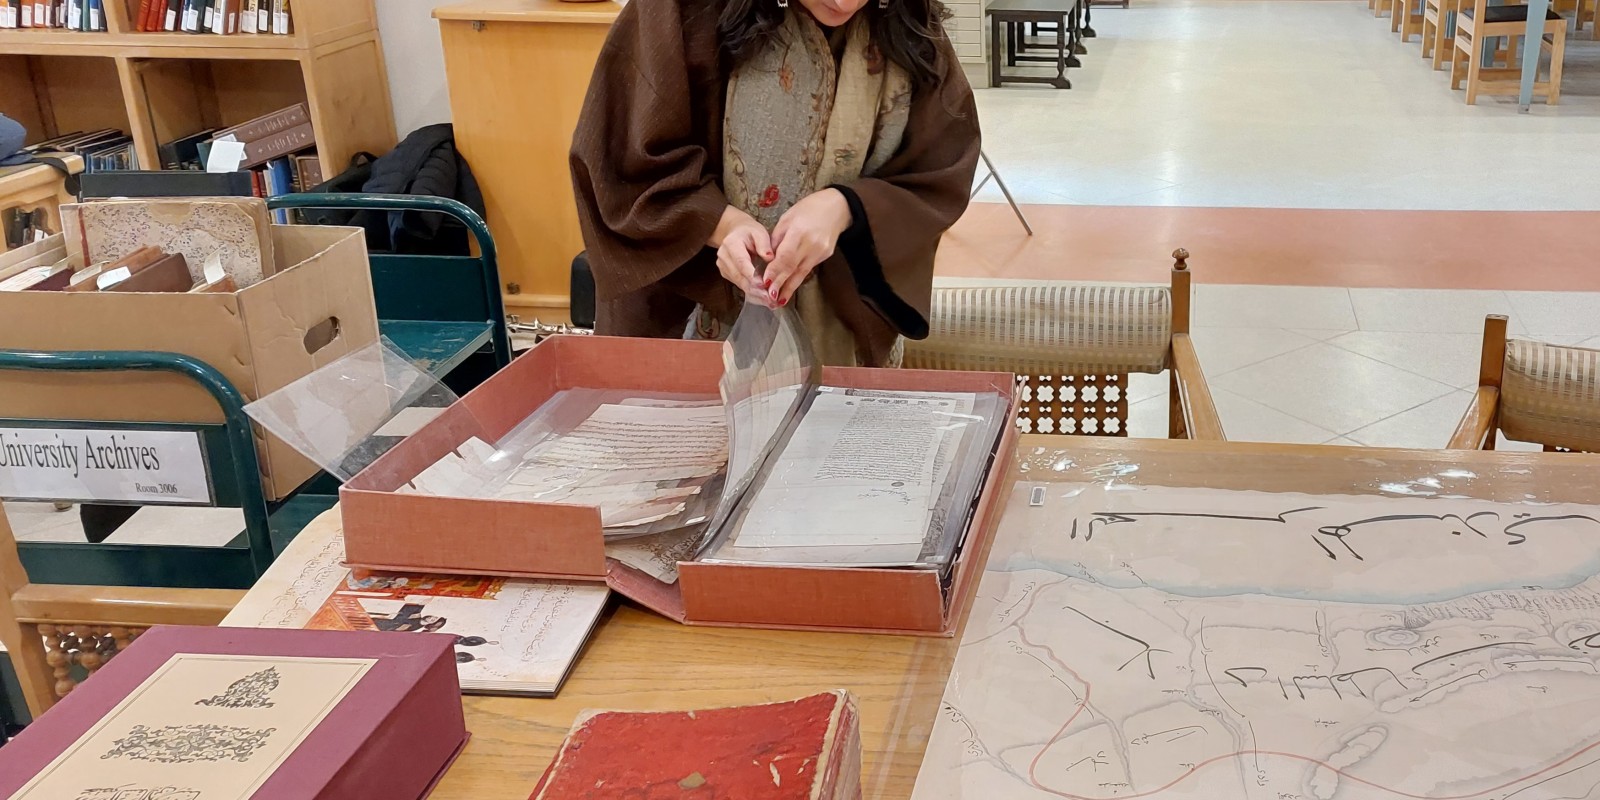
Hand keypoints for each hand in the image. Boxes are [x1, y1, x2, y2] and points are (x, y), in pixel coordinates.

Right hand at [711, 205, 775, 305]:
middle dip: (756, 290)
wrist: (735, 232)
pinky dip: (751, 292)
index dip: (752, 275)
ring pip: (739, 284)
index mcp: (731, 243)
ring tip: (770, 301)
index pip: (741, 262)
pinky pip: (739, 285)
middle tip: (771, 299)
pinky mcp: (725, 273)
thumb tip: (769, 257)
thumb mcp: (759, 232)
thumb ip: (764, 244)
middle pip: (740, 277)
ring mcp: (723, 266)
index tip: (764, 285)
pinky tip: (762, 297)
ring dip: (755, 294)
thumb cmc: (750, 232)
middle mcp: (723, 256)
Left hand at [766, 189, 850, 305]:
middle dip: (780, 284)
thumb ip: (776, 239)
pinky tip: (790, 288)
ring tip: (779, 301)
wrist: (836, 207)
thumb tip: (767, 258)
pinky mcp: (825, 256)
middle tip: (769, 298)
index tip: (765, 282)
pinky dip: (797, 279)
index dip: (775, 271)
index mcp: (799, 231)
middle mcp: (811, 244)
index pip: (785, 256)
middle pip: (793, 268)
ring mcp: (820, 251)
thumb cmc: (808, 209)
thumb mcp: (787, 218)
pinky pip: (808, 269)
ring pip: (801, 273)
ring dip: (789, 288)